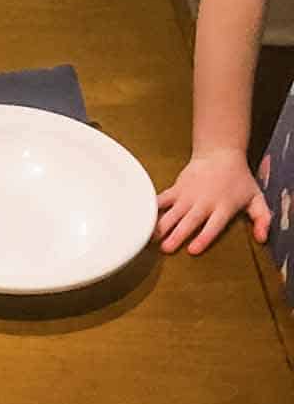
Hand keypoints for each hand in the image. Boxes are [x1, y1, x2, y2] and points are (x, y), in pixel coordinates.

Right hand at [156, 148, 271, 253]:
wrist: (221, 153)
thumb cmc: (237, 180)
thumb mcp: (255, 197)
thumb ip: (262, 218)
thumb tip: (263, 237)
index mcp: (223, 207)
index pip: (213, 225)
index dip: (203, 238)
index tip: (193, 250)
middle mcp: (204, 202)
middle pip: (188, 221)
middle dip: (177, 234)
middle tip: (166, 248)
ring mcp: (188, 196)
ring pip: (171, 213)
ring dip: (160, 227)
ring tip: (150, 239)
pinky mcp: (176, 189)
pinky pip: (161, 200)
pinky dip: (151, 210)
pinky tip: (141, 221)